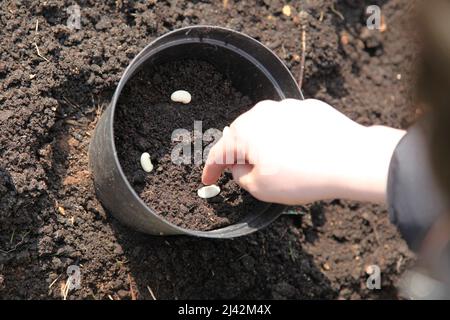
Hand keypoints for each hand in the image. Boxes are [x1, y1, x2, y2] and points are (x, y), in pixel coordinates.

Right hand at [202, 99, 405, 204]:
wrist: (350, 159)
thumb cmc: (303, 175)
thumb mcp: (260, 188)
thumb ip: (241, 176)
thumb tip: (241, 167)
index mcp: (245, 132)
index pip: (220, 153)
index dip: (212, 170)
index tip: (208, 179)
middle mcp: (262, 113)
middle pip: (242, 136)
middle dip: (241, 155)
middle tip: (245, 173)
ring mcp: (287, 107)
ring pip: (266, 128)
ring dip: (266, 145)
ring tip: (280, 165)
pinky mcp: (309, 108)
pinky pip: (289, 124)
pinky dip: (287, 138)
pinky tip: (299, 153)